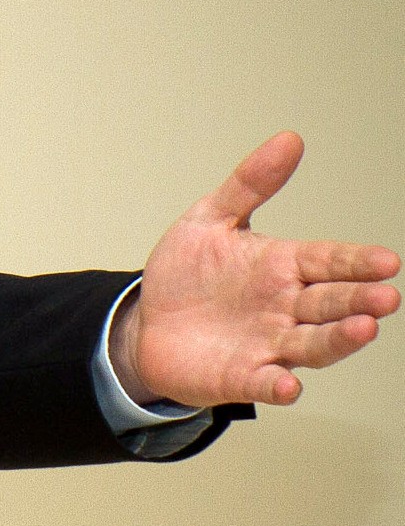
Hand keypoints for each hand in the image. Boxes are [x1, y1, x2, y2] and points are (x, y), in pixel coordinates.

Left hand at [113, 132, 398, 407]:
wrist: (146, 324)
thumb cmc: (186, 275)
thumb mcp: (209, 220)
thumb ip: (249, 184)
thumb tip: (289, 140)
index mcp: (284, 266)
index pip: (329, 261)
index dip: (356, 262)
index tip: (385, 261)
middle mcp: (286, 308)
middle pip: (331, 303)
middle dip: (359, 300)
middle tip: (385, 297)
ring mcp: (268, 344)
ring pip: (314, 344)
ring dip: (339, 339)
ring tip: (364, 329)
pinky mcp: (242, 377)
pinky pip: (265, 383)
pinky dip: (278, 385)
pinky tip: (289, 385)